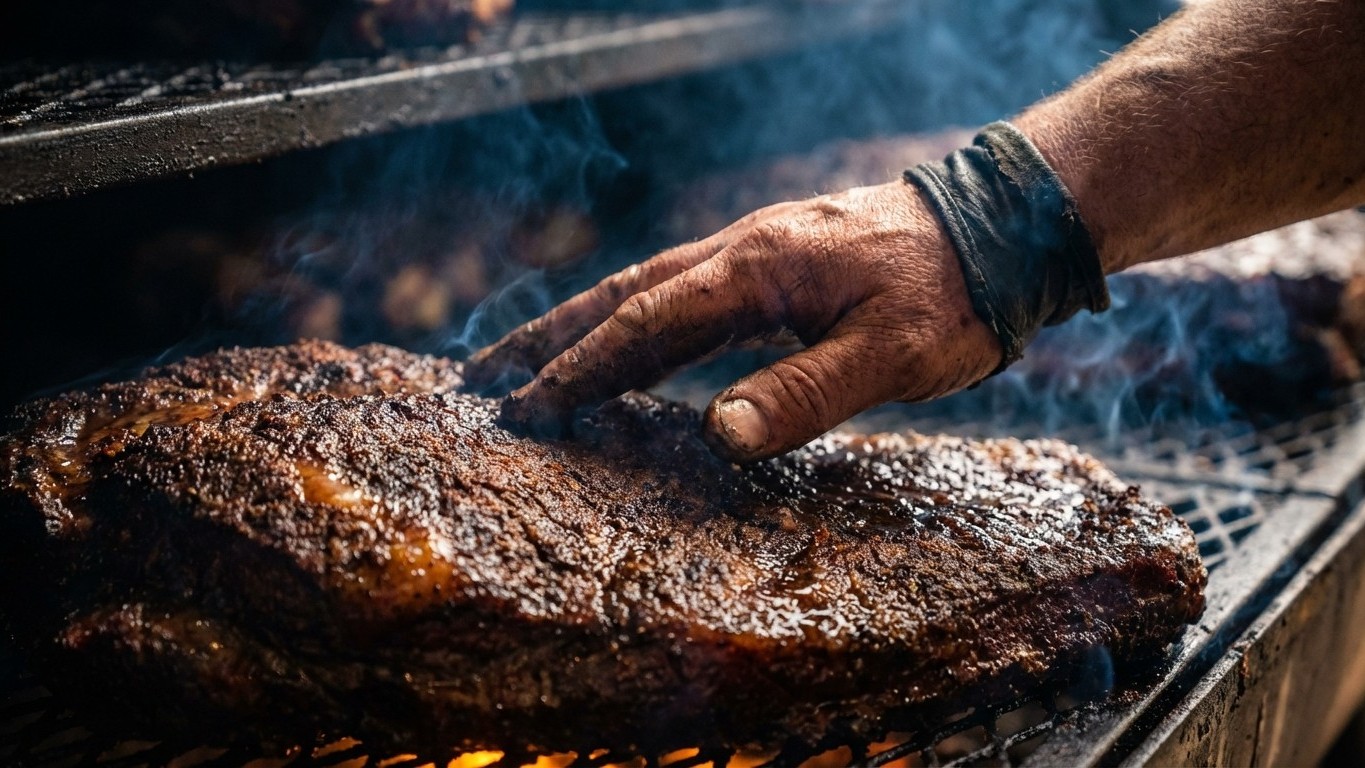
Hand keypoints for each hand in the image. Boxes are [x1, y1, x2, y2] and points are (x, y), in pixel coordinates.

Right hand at [466, 181, 1002, 460]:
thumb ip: (803, 391)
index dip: (580, 369)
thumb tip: (718, 432)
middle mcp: (741, 251)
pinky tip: (627, 348)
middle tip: (482, 376)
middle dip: (549, 337)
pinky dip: (636, 321)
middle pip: (621, 293)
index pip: (644, 324)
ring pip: (647, 288)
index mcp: (756, 271)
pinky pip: (684, 292)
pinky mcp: (776, 264)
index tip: (524, 408)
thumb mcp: (890, 354)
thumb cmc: (951, 295)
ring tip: (528, 362)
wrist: (1002, 230)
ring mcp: (756, 252)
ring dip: (583, 324)